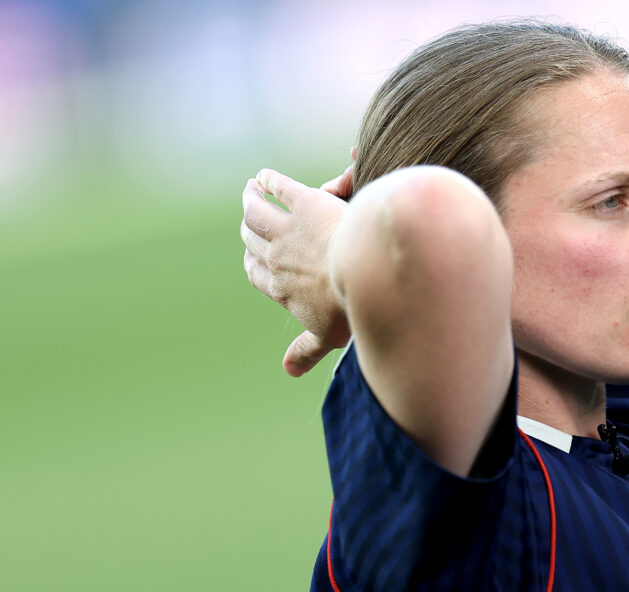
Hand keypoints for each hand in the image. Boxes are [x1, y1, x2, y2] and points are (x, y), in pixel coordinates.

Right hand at [241, 167, 352, 375]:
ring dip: (251, 199)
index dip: (251, 262)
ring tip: (251, 189)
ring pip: (256, 212)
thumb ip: (306, 351)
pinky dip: (268, 180)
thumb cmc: (354, 310)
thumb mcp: (328, 337)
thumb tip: (289, 372)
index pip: (255, 273)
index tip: (250, 256)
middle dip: (248, 229)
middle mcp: (276, 258)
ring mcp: (287, 229)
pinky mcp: (305, 203)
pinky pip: (278, 188)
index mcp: (281, 289)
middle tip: (250, 216)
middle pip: (252, 240)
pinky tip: (265, 175)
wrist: (371, 274)